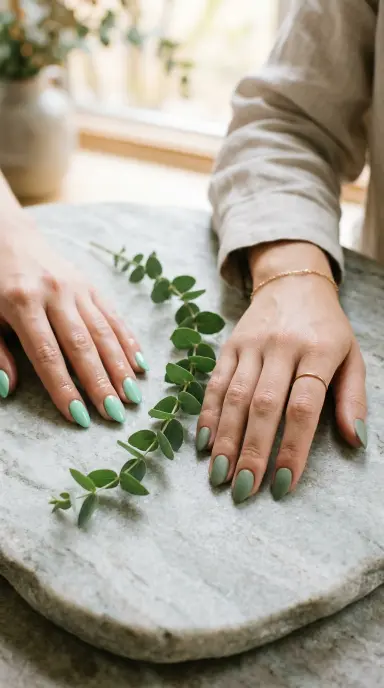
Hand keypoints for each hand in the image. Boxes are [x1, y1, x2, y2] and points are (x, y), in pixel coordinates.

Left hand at [0, 218, 146, 426]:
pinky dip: (128, 341)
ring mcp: (77, 288)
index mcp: (22, 302)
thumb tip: (9, 387)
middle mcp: (54, 294)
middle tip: (116, 414)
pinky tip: (140, 364)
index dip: (64, 388)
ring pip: (103, 332)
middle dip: (100, 383)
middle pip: (82, 346)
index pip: (47, 355)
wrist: (8, 235)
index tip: (78, 417)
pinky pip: (113, 316)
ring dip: (120, 366)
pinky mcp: (90, 285)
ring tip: (133, 396)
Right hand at [196, 241, 366, 501]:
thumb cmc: (327, 329)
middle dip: (252, 451)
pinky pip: (215, 382)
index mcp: (319, 352)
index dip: (292, 447)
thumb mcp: (352, 356)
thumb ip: (353, 398)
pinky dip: (208, 414)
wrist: (293, 282)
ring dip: (225, 439)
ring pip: (234, 396)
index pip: (303, 407)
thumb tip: (354, 441)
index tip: (284, 484)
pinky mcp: (229, 345)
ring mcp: (252, 345)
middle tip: (244, 489)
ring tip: (220, 476)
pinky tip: (204, 443)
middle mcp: (282, 347)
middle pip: (263, 405)